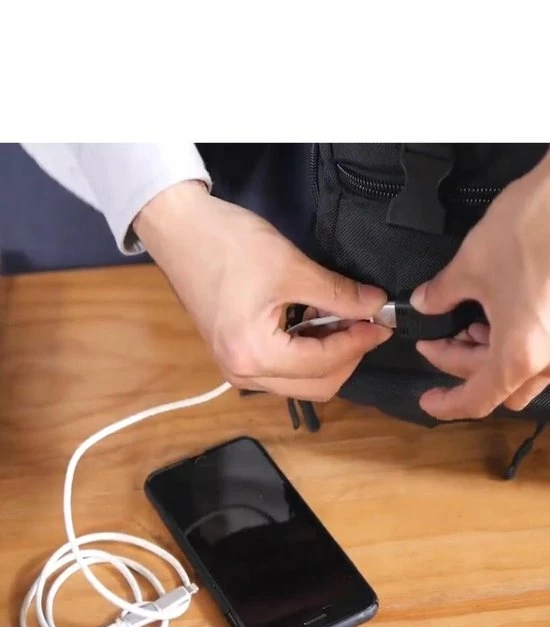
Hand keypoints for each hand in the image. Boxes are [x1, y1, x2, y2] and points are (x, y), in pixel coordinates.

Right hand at [134, 181, 390, 400]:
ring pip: (301, 382)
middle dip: (347, 356)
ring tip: (343, 319)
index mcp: (254, 355)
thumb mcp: (292, 267)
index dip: (360, 342)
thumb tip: (377, 306)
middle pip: (316, 386)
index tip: (383, 321)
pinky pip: (283, 369)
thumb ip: (339, 294)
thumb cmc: (229, 245)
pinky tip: (316, 323)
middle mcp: (244, 374)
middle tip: (367, 323)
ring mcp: (237, 369)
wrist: (179, 230)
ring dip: (328, 356)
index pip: (325, 364)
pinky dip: (306, 352)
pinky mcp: (235, 356)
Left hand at [410, 150, 549, 419]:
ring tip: (466, 326)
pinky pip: (541, 351)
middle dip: (461, 365)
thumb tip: (427, 302)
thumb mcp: (471, 265)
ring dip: (489, 356)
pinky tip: (498, 314)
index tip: (427, 399)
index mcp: (521, 354)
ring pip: (522, 371)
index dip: (447, 404)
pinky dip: (515, 342)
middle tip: (434, 342)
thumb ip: (442, 294)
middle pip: (497, 384)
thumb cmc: (533, 228)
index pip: (477, 399)